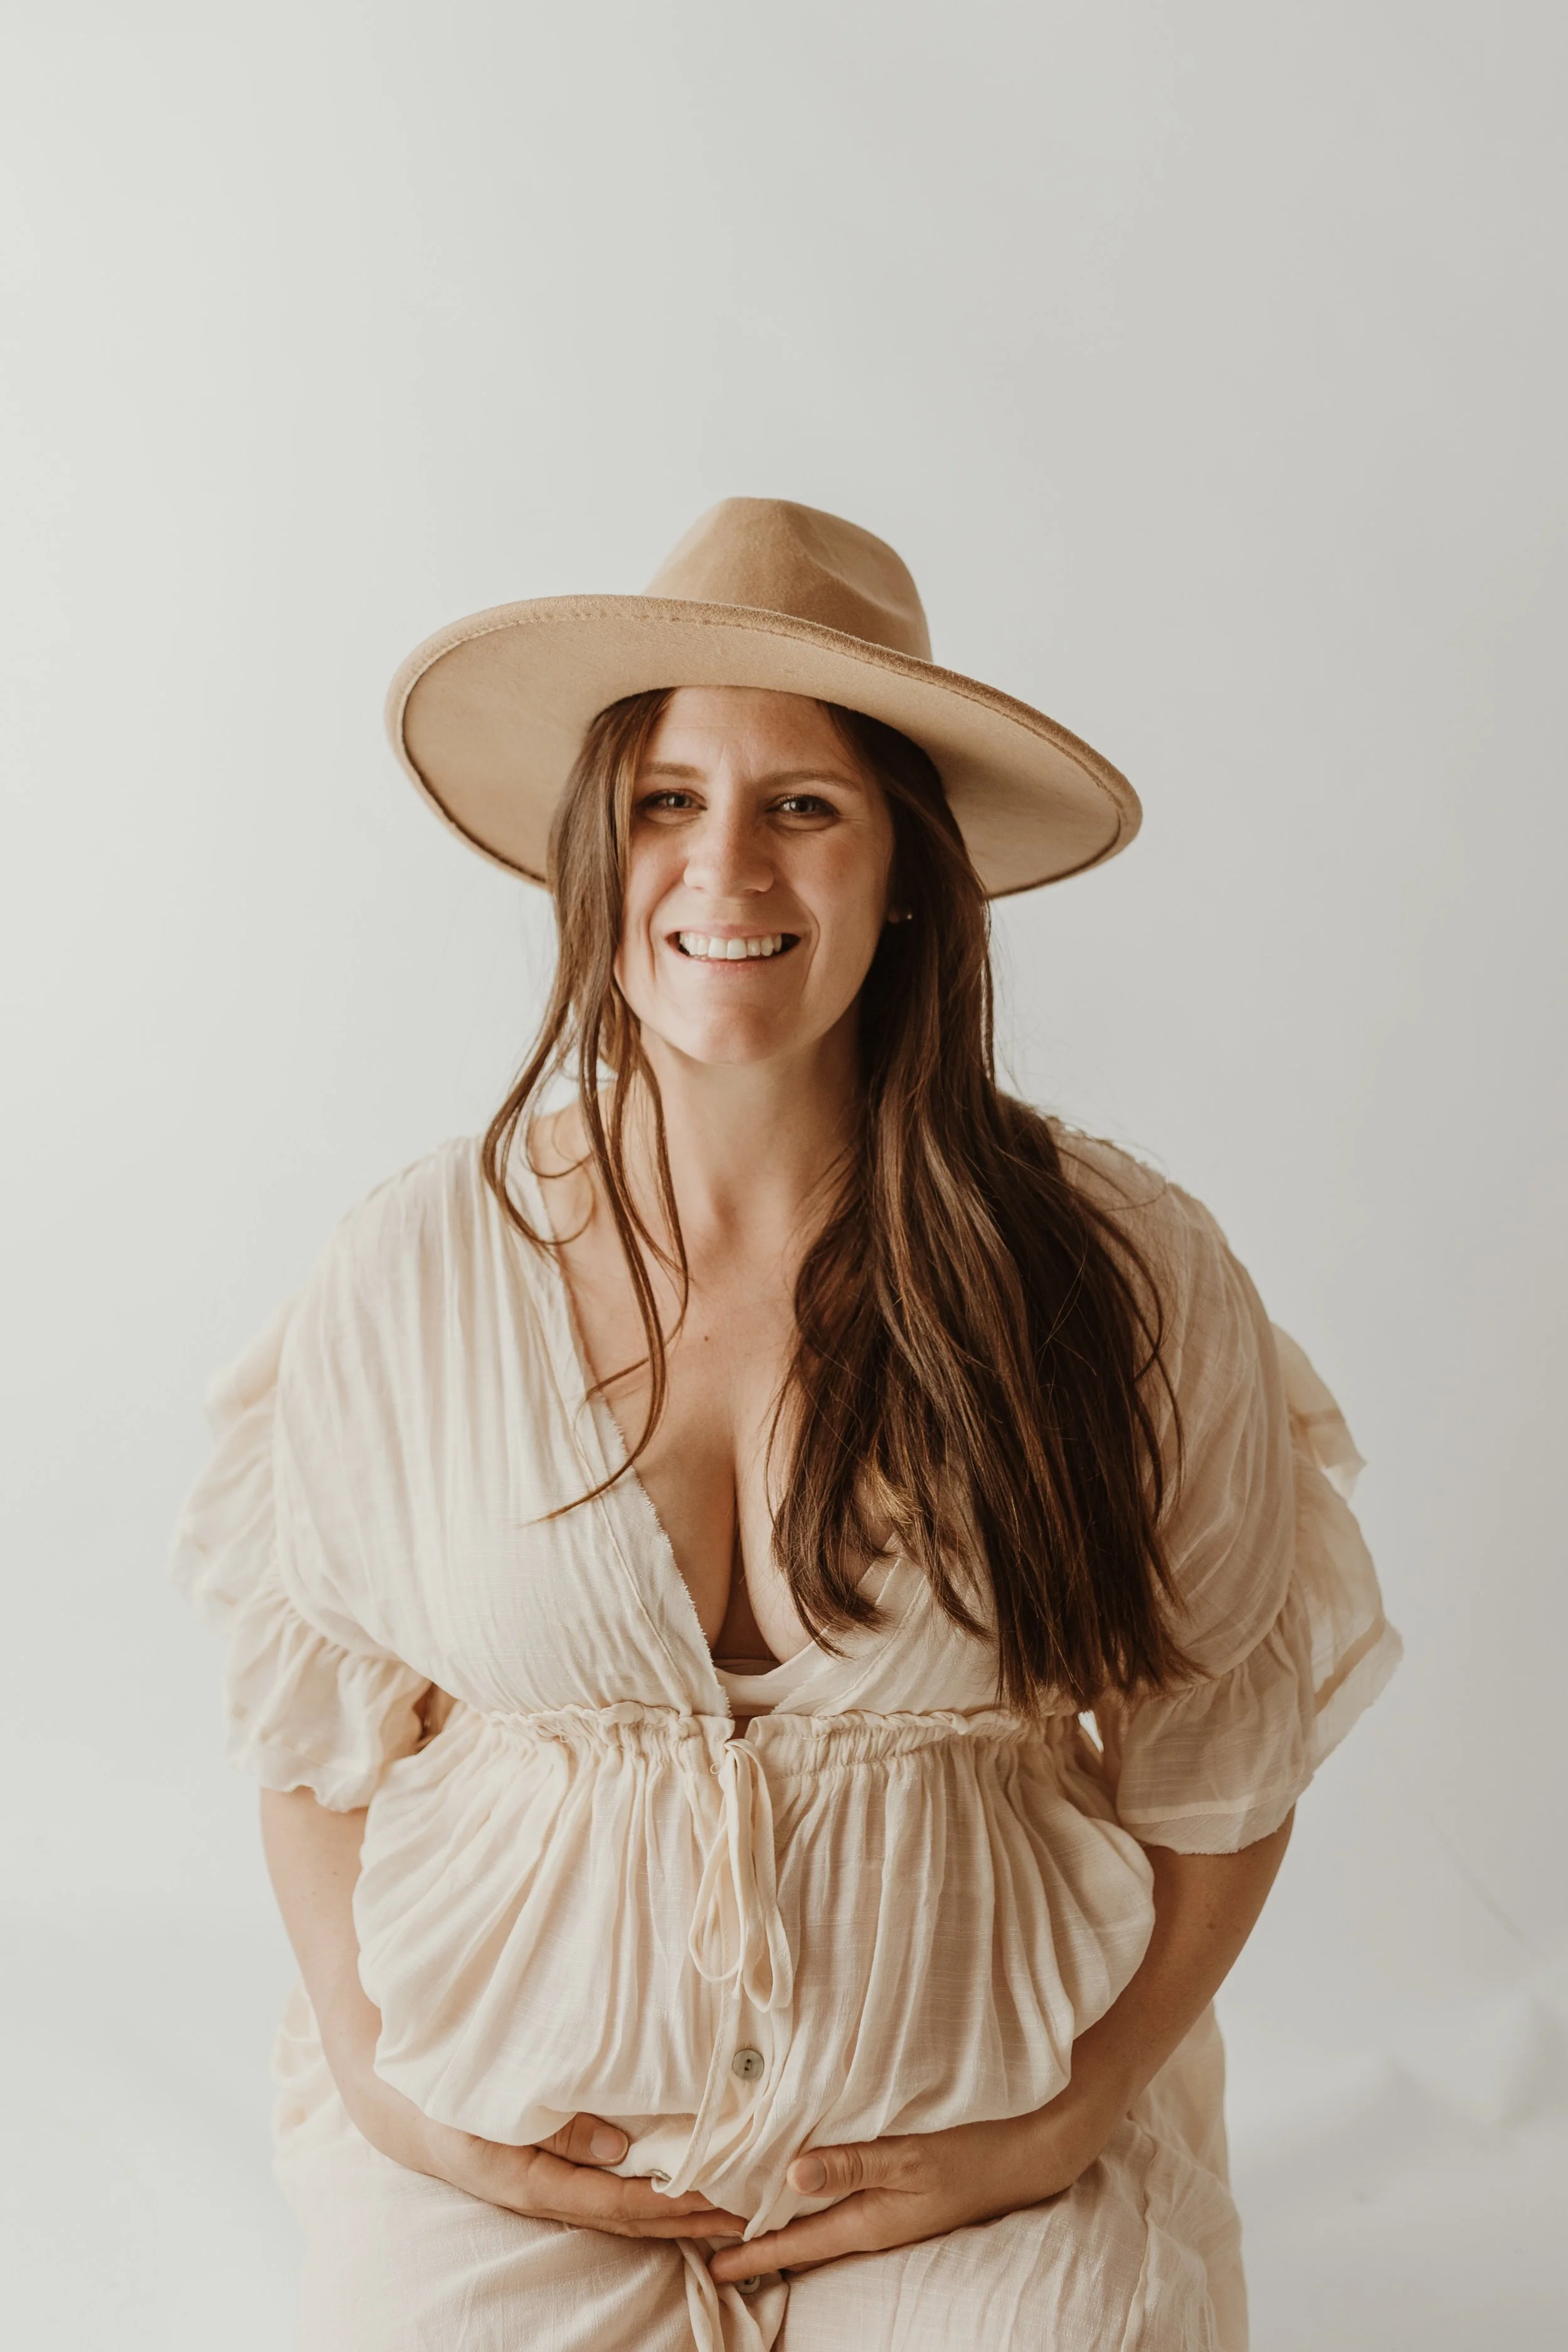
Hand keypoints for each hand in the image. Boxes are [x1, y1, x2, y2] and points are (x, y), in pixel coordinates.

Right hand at [349, 2064, 745, 2241]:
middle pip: (626, 2220)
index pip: (612, 2203)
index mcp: (525, 2180)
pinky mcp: (548, 2174)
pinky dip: (649, 2196)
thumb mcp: (487, 2100)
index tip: (721, 2200)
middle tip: (752, 2217)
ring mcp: (545, 2189)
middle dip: (688, 2221)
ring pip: (621, 2212)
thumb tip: (623, 2148)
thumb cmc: (443, 2088)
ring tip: (733, 2210)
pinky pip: (606, 2193)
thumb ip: (554, 2123)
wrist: (395, 2098)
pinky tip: (681, 2186)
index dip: (669, 2205)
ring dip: (676, 2213)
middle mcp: (540, 2194)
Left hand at [707, 2083, 1120, 2285]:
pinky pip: (842, 2204)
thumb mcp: (911, 2157)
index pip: (796, 2245)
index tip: (710, 2265)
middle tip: (707, 2236)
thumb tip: (791, 2176)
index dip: (751, 2254)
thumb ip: (852, 2165)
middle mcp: (873, 2222)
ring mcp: (888, 2211)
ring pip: (819, 2221)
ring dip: (780, 2221)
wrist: (1031, 2153)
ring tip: (739, 2217)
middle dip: (755, 2239)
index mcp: (869, 2221)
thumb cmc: (973, 2152)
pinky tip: (799, 2189)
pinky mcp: (900, 2193)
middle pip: (801, 2237)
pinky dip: (811, 2202)